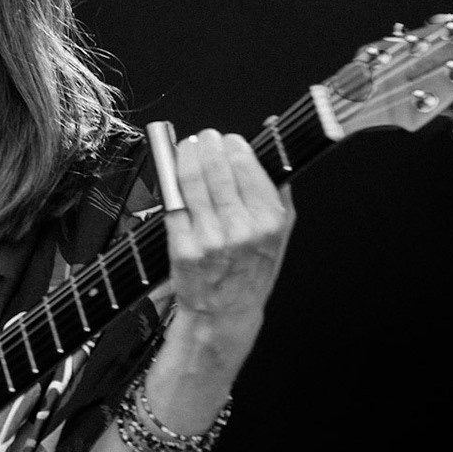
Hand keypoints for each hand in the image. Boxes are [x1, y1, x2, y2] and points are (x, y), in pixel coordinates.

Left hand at [163, 129, 294, 348]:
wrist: (225, 313)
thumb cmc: (252, 271)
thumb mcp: (281, 234)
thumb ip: (279, 189)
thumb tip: (276, 145)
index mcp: (268, 222)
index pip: (247, 166)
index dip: (234, 145)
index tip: (229, 139)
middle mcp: (240, 229)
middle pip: (217, 168)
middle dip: (207, 144)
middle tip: (205, 138)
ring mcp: (209, 239)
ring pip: (192, 181)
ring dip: (187, 156)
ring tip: (188, 148)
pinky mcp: (183, 247)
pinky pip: (173, 204)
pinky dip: (172, 183)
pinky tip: (174, 174)